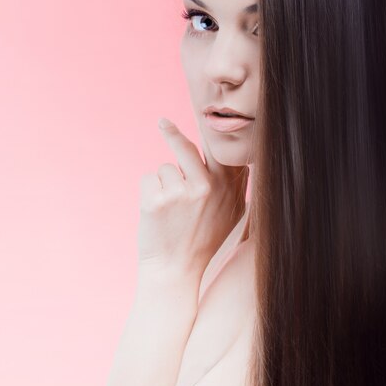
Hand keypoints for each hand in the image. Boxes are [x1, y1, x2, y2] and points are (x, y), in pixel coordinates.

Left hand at [137, 117, 248, 283]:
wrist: (176, 272)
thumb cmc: (204, 243)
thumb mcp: (232, 215)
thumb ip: (233, 187)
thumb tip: (237, 162)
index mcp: (225, 188)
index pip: (218, 149)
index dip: (211, 130)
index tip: (208, 113)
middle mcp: (205, 186)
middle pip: (185, 147)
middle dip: (171, 133)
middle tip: (162, 122)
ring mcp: (180, 192)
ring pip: (164, 169)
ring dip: (163, 185)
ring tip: (170, 212)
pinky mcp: (156, 199)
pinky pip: (148, 179)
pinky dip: (148, 193)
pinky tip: (157, 215)